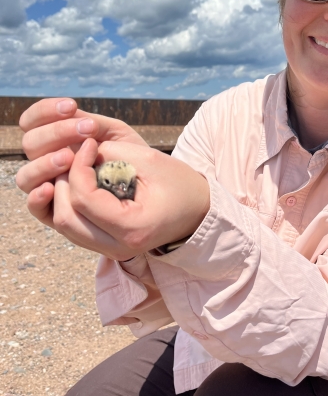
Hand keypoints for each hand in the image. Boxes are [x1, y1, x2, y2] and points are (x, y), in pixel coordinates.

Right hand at [16, 97, 147, 195]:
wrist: (148, 190)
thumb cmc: (130, 157)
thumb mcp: (115, 135)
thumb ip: (93, 123)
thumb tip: (74, 113)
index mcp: (55, 139)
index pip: (32, 121)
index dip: (45, 111)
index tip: (72, 106)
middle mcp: (45, 161)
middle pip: (30, 144)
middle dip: (55, 133)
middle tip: (86, 130)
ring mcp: (47, 186)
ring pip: (25, 175)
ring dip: (44, 163)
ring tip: (69, 157)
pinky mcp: (53, 212)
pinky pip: (34, 207)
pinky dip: (37, 197)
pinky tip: (51, 188)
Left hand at [23, 138, 209, 261]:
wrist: (198, 212)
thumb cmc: (180, 184)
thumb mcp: (150, 160)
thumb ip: (111, 153)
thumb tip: (77, 150)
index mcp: (132, 227)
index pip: (83, 198)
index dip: (77, 166)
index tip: (88, 144)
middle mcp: (118, 247)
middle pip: (66, 216)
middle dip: (62, 182)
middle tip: (73, 156)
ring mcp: (110, 251)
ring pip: (64, 225)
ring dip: (61, 194)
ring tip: (74, 168)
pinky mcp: (106, 247)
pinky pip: (74, 228)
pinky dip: (69, 204)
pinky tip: (78, 183)